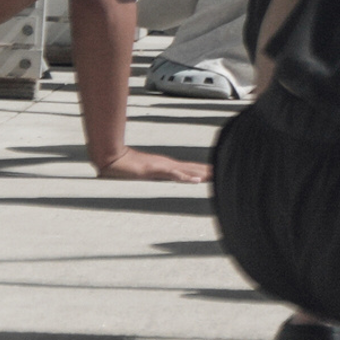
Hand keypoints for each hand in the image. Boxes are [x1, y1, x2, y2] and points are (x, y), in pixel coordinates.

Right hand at [95, 146, 209, 183]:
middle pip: (192, 168)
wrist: (114, 158)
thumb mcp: (142, 172)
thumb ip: (151, 174)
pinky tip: (195, 181)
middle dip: (208, 171)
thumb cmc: (126, 166)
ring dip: (202, 174)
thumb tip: (155, 176)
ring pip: (187, 171)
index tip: (217, 172)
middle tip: (225, 172)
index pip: (189, 169)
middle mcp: (168, 165)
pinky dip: (185, 177)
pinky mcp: (156, 169)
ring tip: (216, 175)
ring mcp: (163, 167)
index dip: (203, 171)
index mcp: (167, 166)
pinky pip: (173, 175)